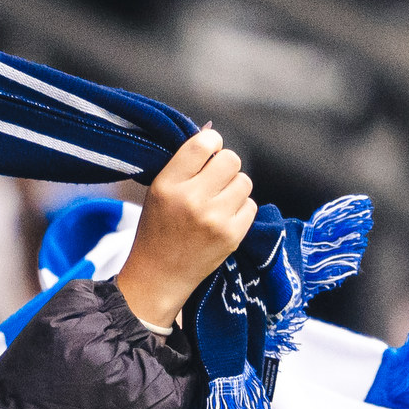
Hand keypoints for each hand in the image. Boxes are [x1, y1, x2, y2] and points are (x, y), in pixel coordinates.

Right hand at [110, 128, 256, 331]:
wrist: (159, 275)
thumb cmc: (158, 229)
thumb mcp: (158, 190)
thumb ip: (184, 163)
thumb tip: (211, 132)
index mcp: (169, 184)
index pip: (203, 144)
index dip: (211, 143)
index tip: (208, 153)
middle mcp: (192, 199)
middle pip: (231, 159)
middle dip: (225, 166)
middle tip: (214, 180)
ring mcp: (215, 219)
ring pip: (245, 181)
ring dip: (234, 188)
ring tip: (218, 202)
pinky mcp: (232, 236)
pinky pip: (251, 205)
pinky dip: (241, 209)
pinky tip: (224, 218)